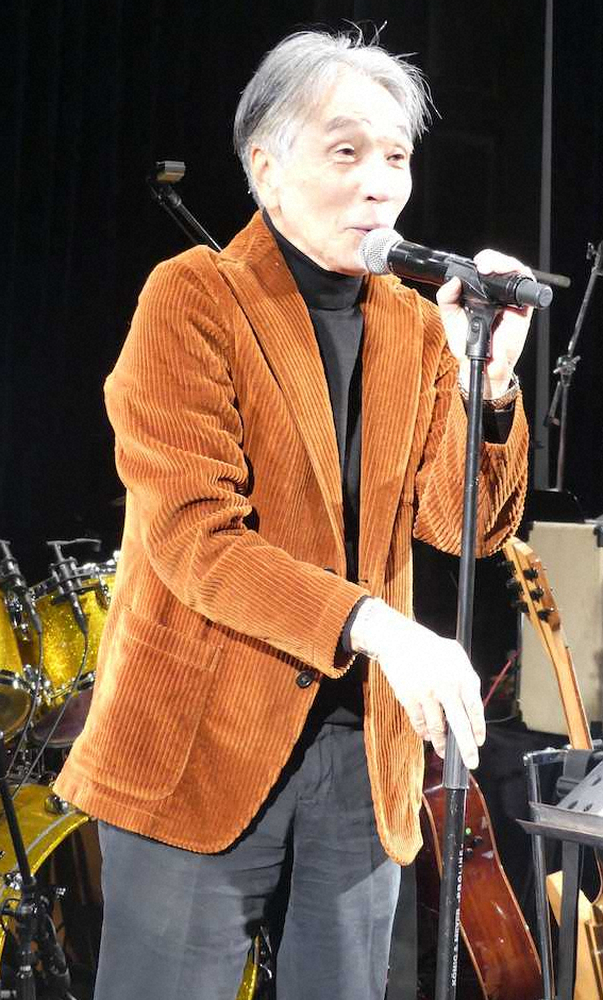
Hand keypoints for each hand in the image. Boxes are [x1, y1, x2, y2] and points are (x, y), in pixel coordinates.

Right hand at [349, 599, 484, 768]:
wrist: (398, 640)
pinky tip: (426, 735)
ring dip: (441, 743)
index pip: (475, 708)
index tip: (479, 742)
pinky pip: (419, 723)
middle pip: (459, 725)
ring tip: (443, 751)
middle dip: (466, 748)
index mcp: (461, 675)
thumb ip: (468, 679)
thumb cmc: (431, 648)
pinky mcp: (408, 698)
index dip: (478, 728)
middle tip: (471, 763)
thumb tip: (474, 707)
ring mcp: (426, 693)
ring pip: (436, 728)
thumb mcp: (456, 656)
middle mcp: (446, 686)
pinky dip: (423, 732)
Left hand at [436, 250, 533, 397]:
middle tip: (484, 266)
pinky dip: (521, 280)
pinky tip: (508, 280)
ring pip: (516, 272)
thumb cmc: (468, 343)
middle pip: (502, 265)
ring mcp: (511, 301)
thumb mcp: (451, 318)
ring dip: (507, 265)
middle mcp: (497, 294)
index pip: (486, 268)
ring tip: (492, 269)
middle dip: (495, 260)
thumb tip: (453, 281)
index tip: (477, 264)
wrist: (481, 364)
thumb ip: (447, 299)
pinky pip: (527, 290)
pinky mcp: (523, 310)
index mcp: (481, 293)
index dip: (484, 261)